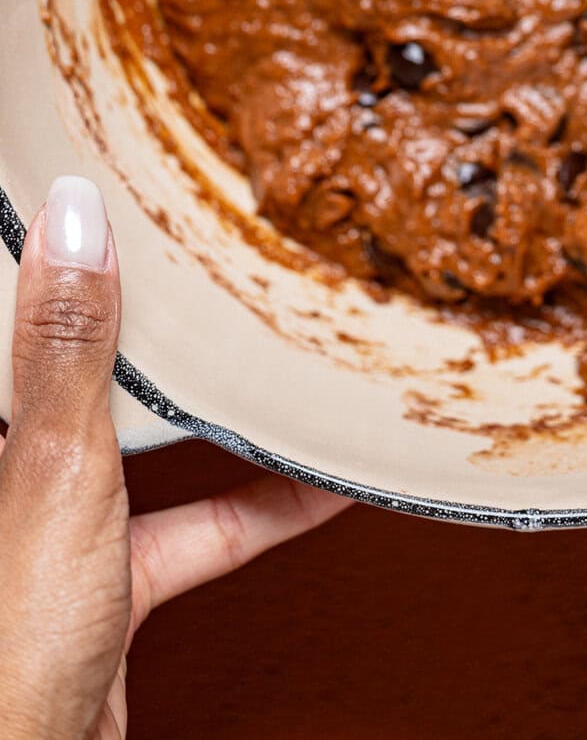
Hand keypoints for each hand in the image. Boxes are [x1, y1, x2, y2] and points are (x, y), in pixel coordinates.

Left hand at [0, 177, 347, 739]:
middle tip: (211, 257)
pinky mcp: (105, 586)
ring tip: (283, 359)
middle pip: (90, 368)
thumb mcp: (55, 472)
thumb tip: (76, 217)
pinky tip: (319, 485)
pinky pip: (194, 527)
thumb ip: (71, 351)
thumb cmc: (13, 646)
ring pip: (150, 443)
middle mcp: (16, 468)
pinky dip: (259, 507)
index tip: (113, 179)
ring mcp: (59, 528)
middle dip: (156, 319)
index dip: (60, 240)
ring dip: (222, 413)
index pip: (23, 304)